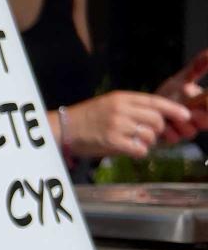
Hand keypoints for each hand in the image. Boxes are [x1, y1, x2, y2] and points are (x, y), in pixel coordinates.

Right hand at [63, 91, 192, 158]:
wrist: (63, 128)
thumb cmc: (86, 118)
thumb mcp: (109, 105)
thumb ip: (131, 108)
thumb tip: (157, 118)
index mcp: (122, 98)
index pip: (155, 101)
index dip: (174, 109)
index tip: (185, 116)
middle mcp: (121, 109)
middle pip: (156, 120)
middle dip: (157, 130)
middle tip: (149, 135)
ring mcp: (116, 125)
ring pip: (150, 135)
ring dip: (147, 142)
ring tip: (134, 143)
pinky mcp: (111, 141)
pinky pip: (139, 149)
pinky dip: (139, 152)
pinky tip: (129, 150)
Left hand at [155, 48, 207, 142]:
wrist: (145, 107)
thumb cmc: (168, 93)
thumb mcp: (183, 78)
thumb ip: (197, 66)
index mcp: (203, 106)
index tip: (206, 101)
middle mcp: (197, 120)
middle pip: (206, 122)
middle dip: (201, 117)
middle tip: (193, 111)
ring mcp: (184, 130)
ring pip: (190, 131)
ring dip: (182, 123)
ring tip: (172, 116)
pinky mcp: (170, 139)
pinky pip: (173, 138)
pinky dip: (169, 131)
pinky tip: (163, 125)